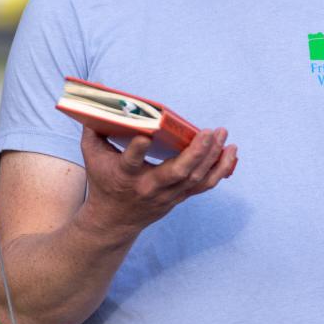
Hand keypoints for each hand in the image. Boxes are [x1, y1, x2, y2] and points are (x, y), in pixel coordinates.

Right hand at [80, 126, 237, 235]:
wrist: (113, 221)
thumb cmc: (103, 182)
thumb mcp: (92, 157)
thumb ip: (92, 130)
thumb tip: (95, 102)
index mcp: (125, 175)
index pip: (130, 163)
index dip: (137, 151)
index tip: (145, 136)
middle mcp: (149, 187)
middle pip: (177, 172)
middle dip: (196, 152)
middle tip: (209, 130)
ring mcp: (167, 195)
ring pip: (195, 179)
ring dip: (213, 157)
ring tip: (224, 136)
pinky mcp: (179, 197)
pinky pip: (204, 185)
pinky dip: (220, 169)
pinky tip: (231, 152)